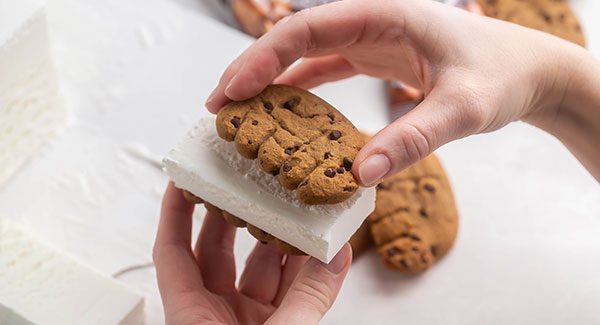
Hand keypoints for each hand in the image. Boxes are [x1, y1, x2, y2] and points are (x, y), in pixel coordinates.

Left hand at [153, 183, 352, 324]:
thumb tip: (335, 256)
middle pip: (216, 252)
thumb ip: (307, 300)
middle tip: (249, 181)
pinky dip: (306, 273)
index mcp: (191, 317)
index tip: (182, 178)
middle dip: (233, 215)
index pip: (172, 251)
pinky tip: (325, 252)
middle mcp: (214, 316)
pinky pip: (289, 294)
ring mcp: (245, 324)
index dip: (174, 213)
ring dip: (278, 241)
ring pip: (258, 270)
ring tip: (295, 207)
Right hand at [205, 0, 594, 182]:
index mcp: (383, 15)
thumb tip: (361, 174)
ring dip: (269, 81)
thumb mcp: (463, 109)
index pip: (308, 28)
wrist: (526, 73)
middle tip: (219, 107)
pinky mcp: (373, 61)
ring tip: (237, 112)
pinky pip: (323, 71)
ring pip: (303, 55)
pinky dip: (297, 90)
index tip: (232, 89)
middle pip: (294, 39)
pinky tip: (279, 113)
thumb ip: (414, 138)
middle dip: (252, 70)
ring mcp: (368, 41)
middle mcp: (369, 23)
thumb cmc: (500, 77)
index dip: (263, 56)